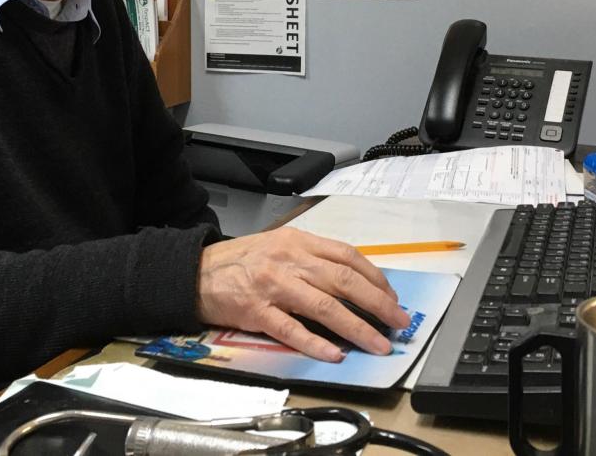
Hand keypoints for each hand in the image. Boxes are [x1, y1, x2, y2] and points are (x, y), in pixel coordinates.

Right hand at [196, 227, 412, 361]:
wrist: (196, 273)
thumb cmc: (240, 262)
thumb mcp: (279, 246)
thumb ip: (312, 259)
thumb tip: (352, 282)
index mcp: (298, 242)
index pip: (347, 257)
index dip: (375, 278)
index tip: (393, 297)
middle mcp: (289, 260)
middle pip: (344, 281)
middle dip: (378, 303)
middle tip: (399, 321)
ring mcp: (273, 286)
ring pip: (325, 306)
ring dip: (357, 328)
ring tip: (378, 344)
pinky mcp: (257, 311)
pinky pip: (291, 330)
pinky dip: (315, 343)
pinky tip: (335, 354)